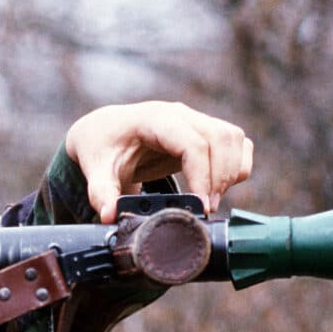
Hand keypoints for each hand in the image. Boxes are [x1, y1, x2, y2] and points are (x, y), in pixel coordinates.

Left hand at [65, 101, 252, 220]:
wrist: (104, 131)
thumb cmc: (101, 147)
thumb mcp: (96, 170)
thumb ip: (101, 192)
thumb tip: (109, 216)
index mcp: (153, 119)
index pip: (192, 143)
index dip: (202, 175)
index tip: (200, 206)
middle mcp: (179, 114)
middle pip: (220, 138)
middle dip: (220, 178)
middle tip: (205, 209)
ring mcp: (195, 120)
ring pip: (233, 139)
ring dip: (231, 173)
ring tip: (209, 201)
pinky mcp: (204, 131)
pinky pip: (236, 143)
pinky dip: (236, 166)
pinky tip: (217, 188)